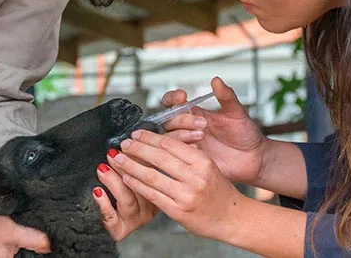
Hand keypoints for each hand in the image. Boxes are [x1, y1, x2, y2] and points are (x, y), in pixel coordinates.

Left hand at [92, 150, 158, 239]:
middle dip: (125, 167)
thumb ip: (142, 161)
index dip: (141, 158)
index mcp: (157, 195)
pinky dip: (104, 203)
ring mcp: (134, 220)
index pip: (153, 175)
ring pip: (127, 200)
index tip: (130, 145)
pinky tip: (98, 191)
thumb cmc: (123, 196)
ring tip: (103, 169)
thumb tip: (143, 140)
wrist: (109, 226)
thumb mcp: (136, 177)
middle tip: (113, 154)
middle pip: (140, 186)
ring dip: (113, 181)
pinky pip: (111, 217)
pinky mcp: (118, 229)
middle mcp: (148, 209)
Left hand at [113, 129, 245, 241]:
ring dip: (131, 165)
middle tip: (124, 143)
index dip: (150, 137)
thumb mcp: (209, 166)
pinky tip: (127, 177)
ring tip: (118, 158)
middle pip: (158, 158)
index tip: (137, 133)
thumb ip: (188, 154)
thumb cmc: (219, 191)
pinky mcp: (178, 211)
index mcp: (202, 162)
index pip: (170, 144)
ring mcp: (186, 195)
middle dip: (137, 148)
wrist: (231, 218)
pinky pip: (152, 195)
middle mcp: (195, 177)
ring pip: (151, 176)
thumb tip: (161, 140)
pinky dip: (136, 184)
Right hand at [161, 76, 266, 185]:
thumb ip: (226, 96)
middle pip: (169, 120)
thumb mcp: (237, 113)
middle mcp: (189, 129)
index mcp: (196, 114)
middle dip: (182, 119)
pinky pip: (178, 154)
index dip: (172, 98)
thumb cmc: (246, 134)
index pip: (173, 103)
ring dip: (182, 135)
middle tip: (202, 123)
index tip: (183, 96)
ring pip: (170, 137)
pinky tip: (199, 150)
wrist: (254, 159)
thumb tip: (217, 80)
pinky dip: (185, 149)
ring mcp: (189, 144)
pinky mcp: (192, 159)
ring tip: (201, 135)